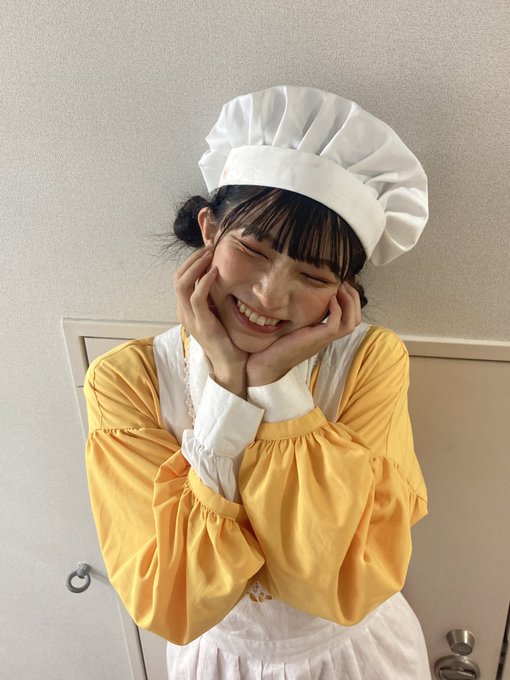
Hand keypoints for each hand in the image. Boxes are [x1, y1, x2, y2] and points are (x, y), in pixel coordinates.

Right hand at [174, 247, 247, 396]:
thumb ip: (215, 297)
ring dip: (196, 265)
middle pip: (178, 277)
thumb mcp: (218, 312)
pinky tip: (216, 272)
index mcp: (186, 309)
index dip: (192, 261)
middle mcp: (183, 312)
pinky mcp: (202, 324)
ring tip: (210, 254)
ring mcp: (190, 319)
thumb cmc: (227, 339)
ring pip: (182, 284)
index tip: (208, 249)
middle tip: (209, 247)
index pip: (180, 278)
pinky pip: (197, 298)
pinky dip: (204, 282)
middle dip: (192, 259)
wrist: (230, 365)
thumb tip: (221, 275)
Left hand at [246, 282, 361, 385]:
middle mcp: (327, 337)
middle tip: (346, 283)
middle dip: (354, 298)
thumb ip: (304, 315)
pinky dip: (336, 310)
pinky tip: (330, 298)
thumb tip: (304, 296)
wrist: (267, 363)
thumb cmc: (278, 344)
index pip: (350, 319)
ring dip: (350, 303)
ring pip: (350, 323)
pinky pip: (334, 325)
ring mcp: (323, 339)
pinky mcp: (315, 339)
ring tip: (341, 288)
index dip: (352, 300)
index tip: (343, 284)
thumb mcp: (295, 326)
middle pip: (355, 320)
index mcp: (325, 334)